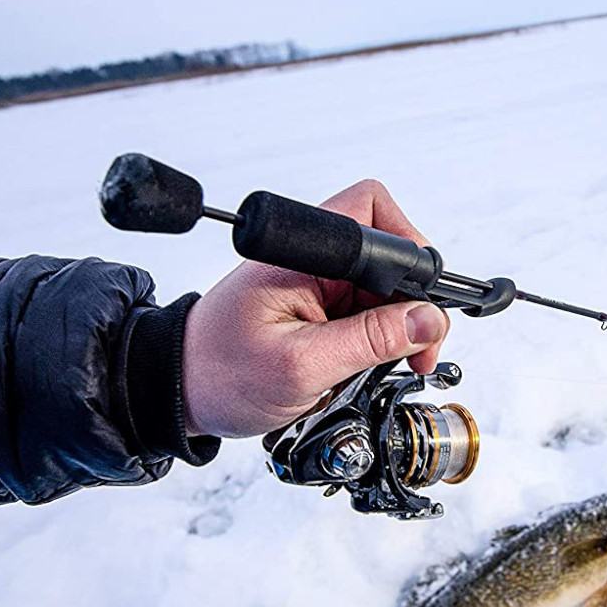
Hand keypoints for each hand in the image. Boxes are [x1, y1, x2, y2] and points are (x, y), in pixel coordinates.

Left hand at [182, 179, 449, 437]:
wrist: (180, 393)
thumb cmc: (220, 375)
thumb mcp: (302, 367)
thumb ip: (369, 341)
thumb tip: (427, 321)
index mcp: (302, 256)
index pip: (374, 212)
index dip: (409, 251)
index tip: (419, 305)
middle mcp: (312, 259)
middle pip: (391, 255)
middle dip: (413, 302)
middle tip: (416, 348)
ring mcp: (317, 281)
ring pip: (386, 288)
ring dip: (398, 325)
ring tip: (391, 361)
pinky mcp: (320, 305)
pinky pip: (369, 311)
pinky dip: (381, 338)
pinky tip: (368, 362)